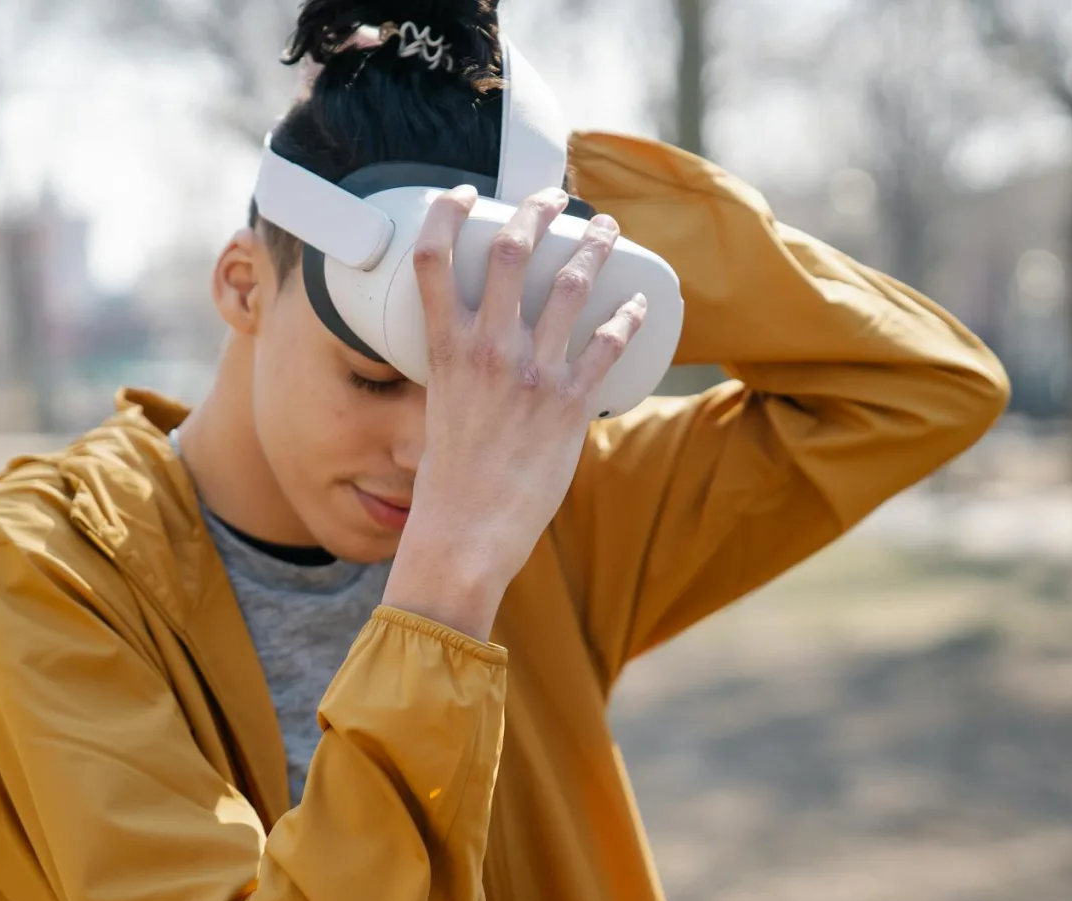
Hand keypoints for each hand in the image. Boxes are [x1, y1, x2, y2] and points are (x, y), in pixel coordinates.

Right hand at [382, 185, 647, 638]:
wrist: (467, 533)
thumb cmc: (449, 482)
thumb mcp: (439, 410)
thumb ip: (461, 375)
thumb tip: (482, 357)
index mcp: (445, 350)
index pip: (431, 259)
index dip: (445, 214)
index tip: (463, 195)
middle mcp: (488, 351)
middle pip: (511, 251)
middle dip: (536, 211)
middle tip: (554, 199)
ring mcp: (532, 374)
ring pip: (570, 284)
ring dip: (594, 247)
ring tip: (607, 230)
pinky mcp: (571, 404)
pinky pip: (609, 345)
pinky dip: (629, 318)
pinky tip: (641, 305)